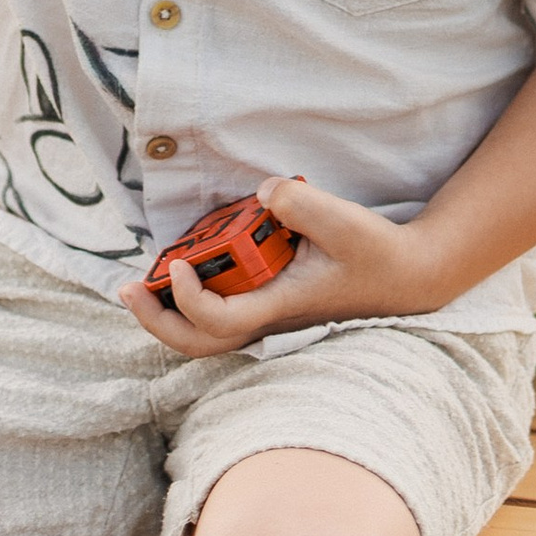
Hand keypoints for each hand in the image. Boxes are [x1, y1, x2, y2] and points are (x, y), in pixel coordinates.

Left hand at [118, 177, 435, 356]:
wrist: (409, 275)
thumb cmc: (378, 253)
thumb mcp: (343, 221)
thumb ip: (299, 204)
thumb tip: (260, 192)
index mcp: (281, 305)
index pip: (220, 321)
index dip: (189, 299)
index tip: (175, 265)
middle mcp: (269, 318)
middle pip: (200, 343)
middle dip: (157, 321)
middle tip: (126, 289)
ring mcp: (269, 315)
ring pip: (206, 333)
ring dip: (169, 311)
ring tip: (140, 282)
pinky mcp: (273, 303)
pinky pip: (221, 311)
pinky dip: (193, 297)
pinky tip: (183, 266)